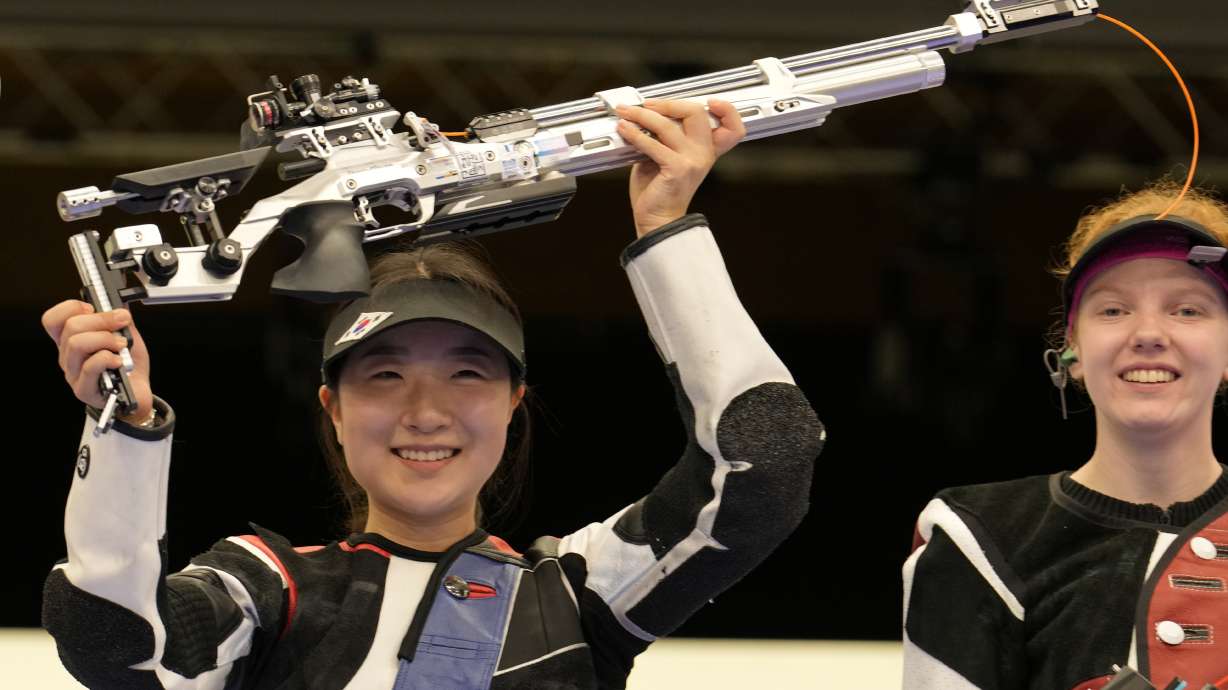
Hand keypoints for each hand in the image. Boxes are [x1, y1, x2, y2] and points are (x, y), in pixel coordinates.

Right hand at [42, 300, 153, 423]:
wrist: (138, 393)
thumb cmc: (128, 366)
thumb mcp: (126, 336)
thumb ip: (119, 319)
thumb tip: (118, 301)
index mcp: (72, 341)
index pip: (53, 320)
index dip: (70, 308)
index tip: (94, 307)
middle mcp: (68, 356)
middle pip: (70, 328)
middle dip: (101, 319)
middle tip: (121, 321)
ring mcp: (73, 374)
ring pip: (77, 344)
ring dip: (105, 339)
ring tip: (122, 345)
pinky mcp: (83, 390)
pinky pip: (90, 367)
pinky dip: (108, 358)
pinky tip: (119, 361)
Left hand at [615, 98, 745, 237]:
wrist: (657, 220)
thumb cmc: (659, 190)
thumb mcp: (666, 156)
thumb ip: (665, 136)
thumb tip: (645, 115)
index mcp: (707, 150)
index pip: (733, 127)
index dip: (727, 110)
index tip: (711, 101)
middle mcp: (704, 154)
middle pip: (696, 112)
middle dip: (668, 104)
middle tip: (647, 105)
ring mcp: (692, 161)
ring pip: (668, 125)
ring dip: (642, 115)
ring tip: (626, 113)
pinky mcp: (677, 169)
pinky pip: (653, 144)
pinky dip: (635, 134)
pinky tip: (624, 129)